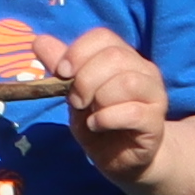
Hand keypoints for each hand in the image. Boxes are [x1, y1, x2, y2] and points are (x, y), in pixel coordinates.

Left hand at [0, 18, 167, 180]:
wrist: (120, 158)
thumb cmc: (97, 121)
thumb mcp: (73, 93)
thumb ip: (60, 68)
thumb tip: (39, 40)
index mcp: (124, 57)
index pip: (103, 36)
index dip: (78, 52)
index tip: (62, 73)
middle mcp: (144, 71)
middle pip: (115, 57)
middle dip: (85, 79)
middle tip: (76, 101)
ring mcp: (154, 96)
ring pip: (127, 82)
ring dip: (98, 99)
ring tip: (90, 114)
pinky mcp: (155, 122)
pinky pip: (132, 112)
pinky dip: (105, 119)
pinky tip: (97, 126)